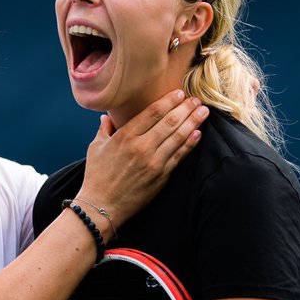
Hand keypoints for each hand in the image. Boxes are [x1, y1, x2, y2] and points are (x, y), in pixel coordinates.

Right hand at [77, 89, 208, 226]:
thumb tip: (106, 117)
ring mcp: (153, 162)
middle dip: (186, 108)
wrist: (101, 206)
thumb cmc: (97, 177)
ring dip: (193, 122)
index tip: (179, 93)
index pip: (152, 112)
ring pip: (178, 136)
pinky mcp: (161, 176)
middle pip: (170, 121)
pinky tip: (198, 133)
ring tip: (203, 111)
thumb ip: (104, 130)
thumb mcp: (95, 148)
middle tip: (196, 99)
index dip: (169, 100)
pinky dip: (190, 143)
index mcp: (125, 136)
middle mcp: (141, 147)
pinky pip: (179, 156)